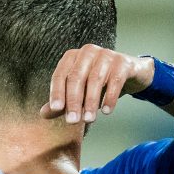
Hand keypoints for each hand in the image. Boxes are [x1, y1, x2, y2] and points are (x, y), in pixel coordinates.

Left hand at [40, 45, 154, 124]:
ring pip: (95, 80)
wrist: (130, 74)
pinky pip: (115, 81)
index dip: (57, 92)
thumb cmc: (100, 83)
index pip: (60, 75)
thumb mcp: (80, 92)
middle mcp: (87, 52)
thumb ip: (63, 102)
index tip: (56, 109)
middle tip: (72, 121)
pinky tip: (107, 111)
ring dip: (91, 102)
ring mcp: (106, 55)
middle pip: (76, 77)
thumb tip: (43, 114)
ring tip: (89, 120)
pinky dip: (110, 98)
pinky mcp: (123, 62)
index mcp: (72, 57)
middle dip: (73, 101)